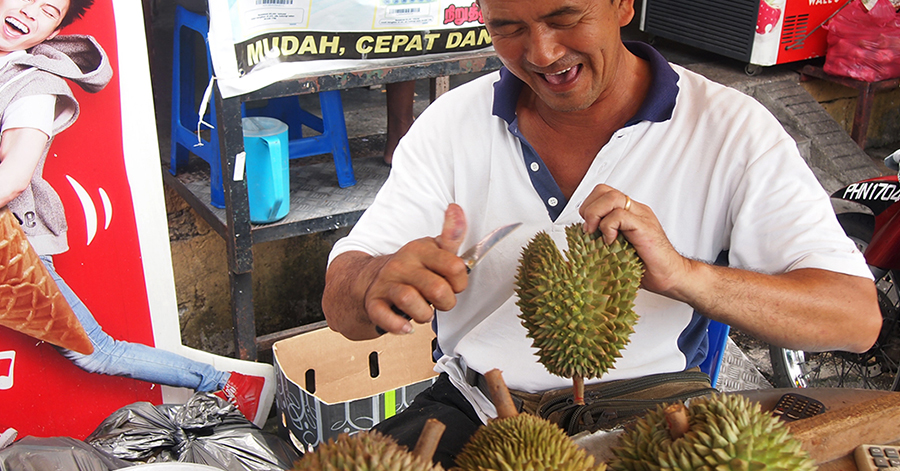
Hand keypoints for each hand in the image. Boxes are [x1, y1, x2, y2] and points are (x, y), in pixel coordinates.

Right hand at [365, 204, 468, 333]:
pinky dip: (398, 326)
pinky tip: (406, 326)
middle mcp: (402, 264)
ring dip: (424, 314)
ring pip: (410, 301)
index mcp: (420, 249)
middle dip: (445, 303)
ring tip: (423, 311)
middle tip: (440, 301)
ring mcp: (386, 283)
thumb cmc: (409, 267)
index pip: (454, 267)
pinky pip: (386, 318)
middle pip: (436, 289)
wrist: (369, 278)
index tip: (454, 284)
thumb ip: (450, 235)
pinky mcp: (374, 302)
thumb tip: (456, 209)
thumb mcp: (432, 249)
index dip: (460, 283)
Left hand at [579, 184, 691, 295]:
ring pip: (611, 197)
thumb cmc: (646, 266)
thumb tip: (582, 237)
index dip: (588, 206)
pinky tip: (611, 242)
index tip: (587, 227)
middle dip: (589, 209)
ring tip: (597, 234)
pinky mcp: (645, 227)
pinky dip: (609, 228)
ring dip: (596, 215)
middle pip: (604, 190)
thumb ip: (603, 238)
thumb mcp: (617, 248)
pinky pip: (621, 215)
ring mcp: (641, 216)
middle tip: (589, 230)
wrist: (671, 276)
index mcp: (629, 213)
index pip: (602, 193)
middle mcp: (635, 210)